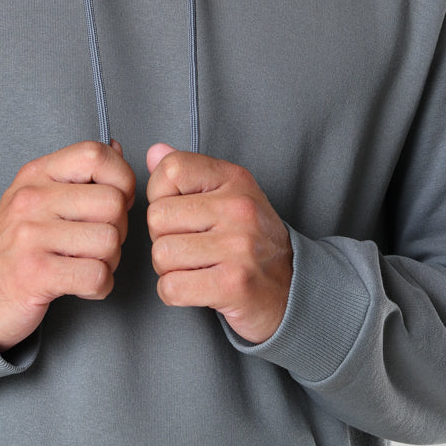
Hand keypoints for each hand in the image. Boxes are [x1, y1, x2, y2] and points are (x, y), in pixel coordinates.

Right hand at [0, 140, 134, 351]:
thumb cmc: (15, 243)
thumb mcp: (38, 195)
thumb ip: (78, 173)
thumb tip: (116, 148)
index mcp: (37, 174)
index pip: (95, 155)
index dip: (121, 179)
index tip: (116, 202)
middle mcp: (32, 199)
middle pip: (112, 203)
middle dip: (119, 229)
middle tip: (98, 243)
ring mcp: (31, 235)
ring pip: (109, 241)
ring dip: (109, 262)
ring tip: (87, 264)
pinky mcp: (35, 274)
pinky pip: (97, 276)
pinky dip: (100, 287)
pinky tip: (81, 285)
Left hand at [146, 143, 292, 344]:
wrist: (293, 287)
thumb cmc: (251, 239)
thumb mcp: (228, 194)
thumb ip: (189, 172)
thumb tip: (153, 152)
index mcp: (234, 179)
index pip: (170, 169)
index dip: (160, 193)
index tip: (178, 211)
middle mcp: (238, 207)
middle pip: (158, 217)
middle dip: (163, 237)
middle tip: (189, 247)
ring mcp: (238, 246)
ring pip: (161, 254)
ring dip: (168, 268)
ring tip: (194, 267)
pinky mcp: (233, 285)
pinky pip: (171, 287)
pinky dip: (173, 293)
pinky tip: (195, 288)